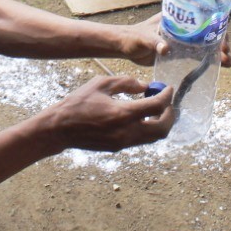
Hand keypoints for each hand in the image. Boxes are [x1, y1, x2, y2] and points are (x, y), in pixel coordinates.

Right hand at [44, 75, 173, 151]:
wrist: (60, 129)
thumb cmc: (78, 103)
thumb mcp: (101, 84)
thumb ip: (126, 82)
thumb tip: (144, 86)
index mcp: (123, 113)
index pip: (156, 106)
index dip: (167, 96)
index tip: (169, 88)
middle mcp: (126, 131)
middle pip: (162, 129)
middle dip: (170, 115)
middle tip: (167, 103)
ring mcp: (123, 142)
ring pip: (153, 137)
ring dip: (160, 123)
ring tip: (155, 109)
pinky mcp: (118, 147)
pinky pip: (141, 139)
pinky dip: (147, 128)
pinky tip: (140, 116)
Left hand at [122, 14, 230, 68]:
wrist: (124, 47)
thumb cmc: (132, 36)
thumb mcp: (143, 38)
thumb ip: (154, 42)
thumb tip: (165, 49)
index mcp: (177, 18)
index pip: (202, 17)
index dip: (215, 26)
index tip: (222, 38)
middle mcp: (182, 27)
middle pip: (207, 31)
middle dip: (220, 41)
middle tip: (226, 53)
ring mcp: (181, 40)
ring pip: (205, 44)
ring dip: (217, 52)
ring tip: (227, 63)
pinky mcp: (178, 52)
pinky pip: (197, 55)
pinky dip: (208, 60)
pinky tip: (218, 67)